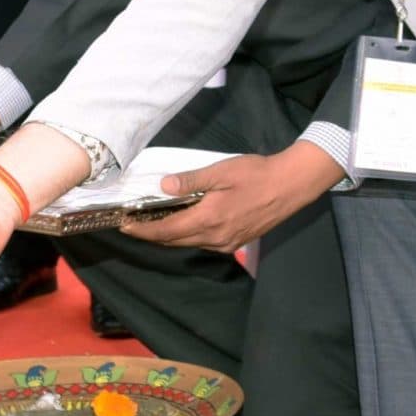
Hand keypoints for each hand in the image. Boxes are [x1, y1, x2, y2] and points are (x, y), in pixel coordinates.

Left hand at [120, 144, 342, 251]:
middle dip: (151, 235)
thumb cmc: (256, 174)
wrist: (291, 185)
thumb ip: (191, 181)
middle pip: (174, 242)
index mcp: (209, 220)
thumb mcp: (221, 171)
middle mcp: (215, 238)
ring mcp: (226, 244)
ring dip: (168, 237)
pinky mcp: (235, 243)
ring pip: (188, 244)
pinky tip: (181, 224)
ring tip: (151, 223)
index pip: (166, 232)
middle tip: (132, 224)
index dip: (142, 231)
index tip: (124, 226)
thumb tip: (163, 186)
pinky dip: (186, 236)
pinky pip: (203, 244)